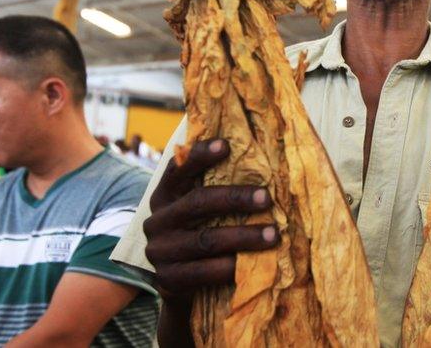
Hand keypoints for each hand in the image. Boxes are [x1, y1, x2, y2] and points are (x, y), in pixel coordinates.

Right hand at [143, 138, 278, 300]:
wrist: (182, 284)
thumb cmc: (201, 233)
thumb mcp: (200, 210)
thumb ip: (215, 187)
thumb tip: (260, 158)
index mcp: (164, 196)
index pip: (177, 168)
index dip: (200, 155)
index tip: (226, 145)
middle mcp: (156, 221)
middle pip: (197, 202)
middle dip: (235, 198)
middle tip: (267, 198)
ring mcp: (159, 252)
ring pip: (205, 240)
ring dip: (243, 236)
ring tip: (273, 235)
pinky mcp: (168, 280)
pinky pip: (203, 272)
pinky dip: (230, 267)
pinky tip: (252, 265)